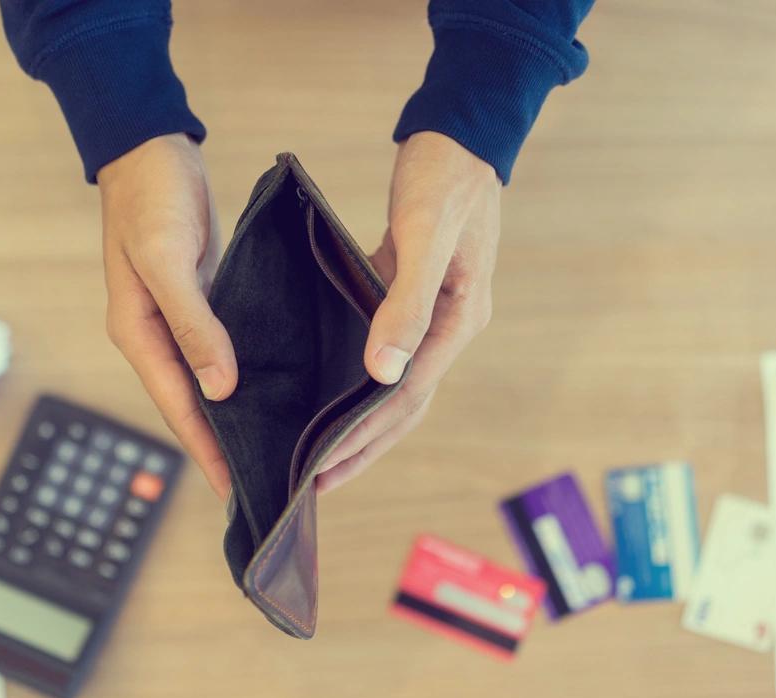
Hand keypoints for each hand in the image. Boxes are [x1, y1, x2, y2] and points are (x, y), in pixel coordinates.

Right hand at [98, 134, 235, 498]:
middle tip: (260, 482)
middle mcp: (155, 336)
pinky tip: (266, 391)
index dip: (205, 450)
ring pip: (207, 381)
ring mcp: (176, 320)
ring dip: (232, 416)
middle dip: (220, 445)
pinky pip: (219, 351)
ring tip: (268, 449)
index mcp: (138, 334)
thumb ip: (192, 325)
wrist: (149, 151)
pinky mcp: (200, 302)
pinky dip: (239, 377)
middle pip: (192, 404)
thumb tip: (220, 388)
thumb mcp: (167, 261)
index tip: (233, 489)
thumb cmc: (151, 201)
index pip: (178, 407)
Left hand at [316, 132, 500, 492]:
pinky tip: (330, 393)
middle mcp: (449, 328)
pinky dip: (361, 382)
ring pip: (397, 387)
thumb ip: (406, 304)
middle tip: (315, 485)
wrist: (460, 135)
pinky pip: (388, 354)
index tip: (324, 468)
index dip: (364, 436)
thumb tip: (382, 373)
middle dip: (362, 448)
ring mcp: (435, 316)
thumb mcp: (424, 235)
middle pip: (405, 406)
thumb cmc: (443, 179)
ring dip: (362, 424)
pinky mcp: (414, 298)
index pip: (406, 396)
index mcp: (457, 321)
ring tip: (321, 456)